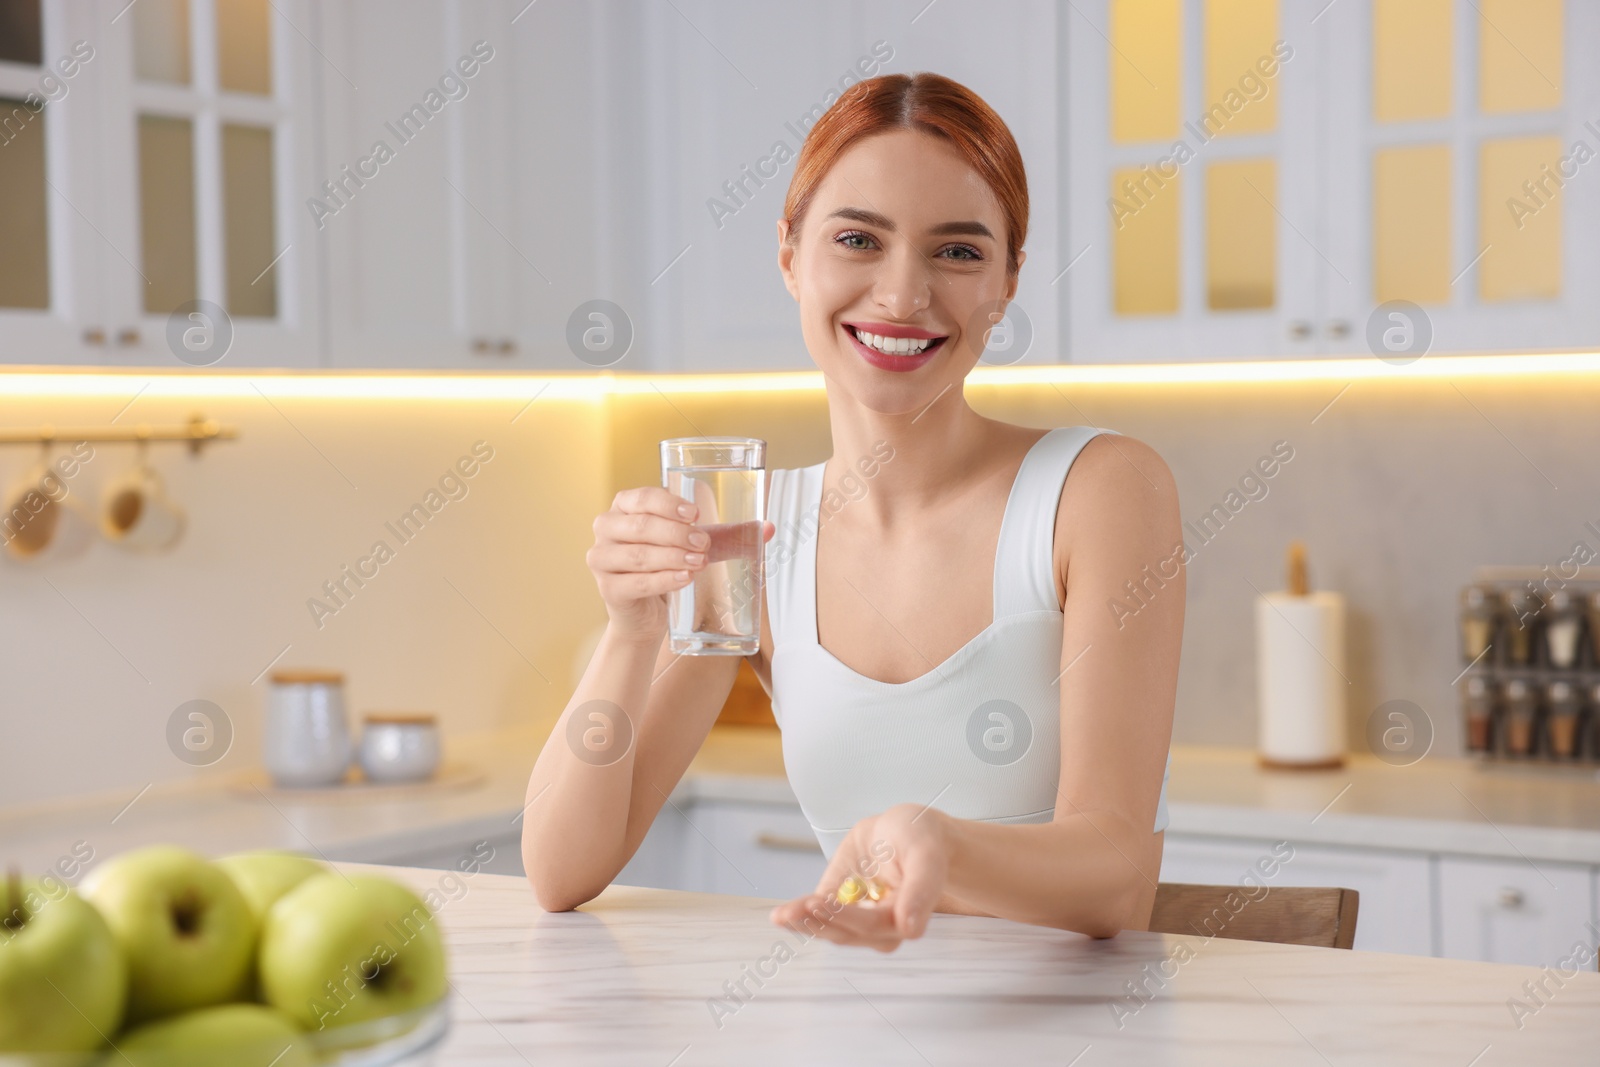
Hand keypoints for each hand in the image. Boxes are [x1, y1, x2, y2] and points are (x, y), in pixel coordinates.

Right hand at [586, 486, 773, 638]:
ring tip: (700, 561)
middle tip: (704, 543)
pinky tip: (685, 579)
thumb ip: (726, 536)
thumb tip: (768, 529)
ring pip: (638, 555)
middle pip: (640, 526)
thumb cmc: (669, 566)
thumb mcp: (694, 545)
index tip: (695, 514)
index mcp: (624, 506)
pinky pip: (635, 583)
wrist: (647, 613)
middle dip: (675, 533)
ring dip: (672, 557)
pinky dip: (663, 580)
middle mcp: (607, 528)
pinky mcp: (608, 589)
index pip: (642, 497)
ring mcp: (602, 559)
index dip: (668, 504)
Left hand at [768, 803, 949, 952]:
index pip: (873, 925)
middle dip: (818, 922)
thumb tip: (910, 929)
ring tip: (781, 916)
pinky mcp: (841, 905)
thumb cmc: (922, 840)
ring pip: (830, 929)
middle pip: (847, 932)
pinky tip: (781, 916)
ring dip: (804, 923)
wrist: (909, 829)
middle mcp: (884, 926)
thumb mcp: (926, 854)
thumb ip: (921, 889)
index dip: (845, 917)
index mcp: (907, 916)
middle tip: (791, 912)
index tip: (818, 902)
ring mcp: (860, 918)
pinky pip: (819, 915)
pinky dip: (800, 915)